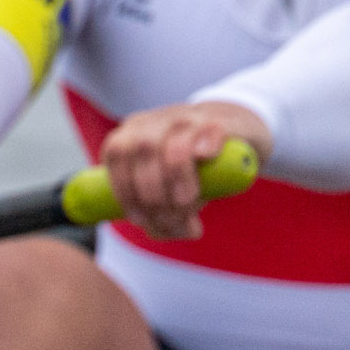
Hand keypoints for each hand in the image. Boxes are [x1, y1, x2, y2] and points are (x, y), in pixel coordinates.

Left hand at [101, 100, 271, 241]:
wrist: (233, 131)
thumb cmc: (193, 165)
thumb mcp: (170, 188)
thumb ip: (159, 211)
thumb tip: (157, 230)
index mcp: (133, 132)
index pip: (116, 154)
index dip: (124, 189)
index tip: (140, 219)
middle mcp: (156, 121)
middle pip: (142, 150)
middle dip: (153, 194)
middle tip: (170, 218)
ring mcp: (188, 118)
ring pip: (174, 146)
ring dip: (177, 181)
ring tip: (187, 204)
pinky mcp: (220, 122)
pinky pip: (210, 131)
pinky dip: (205, 147)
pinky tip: (206, 158)